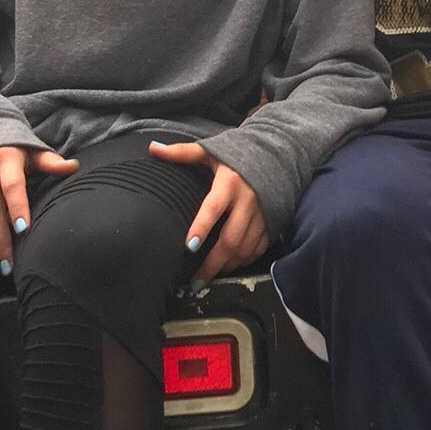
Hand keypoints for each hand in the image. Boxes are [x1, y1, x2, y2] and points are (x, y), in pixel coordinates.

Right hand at [0, 145, 78, 271]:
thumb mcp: (29, 151)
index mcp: (6, 159)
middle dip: (0, 240)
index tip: (24, 229)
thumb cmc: (9, 149)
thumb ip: (49, 162)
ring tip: (2, 247)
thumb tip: (74, 167)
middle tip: (8, 265)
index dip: (18, 208)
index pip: (13, 187)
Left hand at [149, 141, 267, 283]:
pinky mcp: (274, 221)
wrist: (278, 151)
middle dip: (213, 263)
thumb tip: (152, 148)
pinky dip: (244, 260)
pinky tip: (231, 265)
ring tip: (210, 276)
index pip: (213, 208)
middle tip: (195, 280)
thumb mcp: (211, 150)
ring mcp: (263, 213)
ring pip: (245, 248)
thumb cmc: (238, 152)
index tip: (189, 247)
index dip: (201, 227)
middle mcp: (248, 200)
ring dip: (228, 265)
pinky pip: (259, 248)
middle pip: (230, 239)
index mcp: (229, 182)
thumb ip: (182, 153)